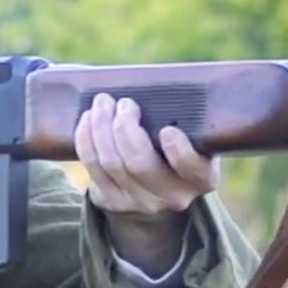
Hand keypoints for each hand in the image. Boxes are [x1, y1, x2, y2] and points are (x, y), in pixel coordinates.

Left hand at [75, 93, 218, 271]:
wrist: (160, 184)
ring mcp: (141, 202)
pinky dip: (86, 138)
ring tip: (103, 103)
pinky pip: (93, 167)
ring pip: (112, 163)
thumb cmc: (180, 144)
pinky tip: (88, 119)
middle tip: (125, 103)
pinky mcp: (112, 201)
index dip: (178, 152)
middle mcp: (173, 196)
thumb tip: (160, 85)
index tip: (168, 130)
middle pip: (140, 164)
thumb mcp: (197, 136)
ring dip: (101, 127)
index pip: (192, 169)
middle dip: (125, 128)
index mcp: (202, 178)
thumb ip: (189, 118)